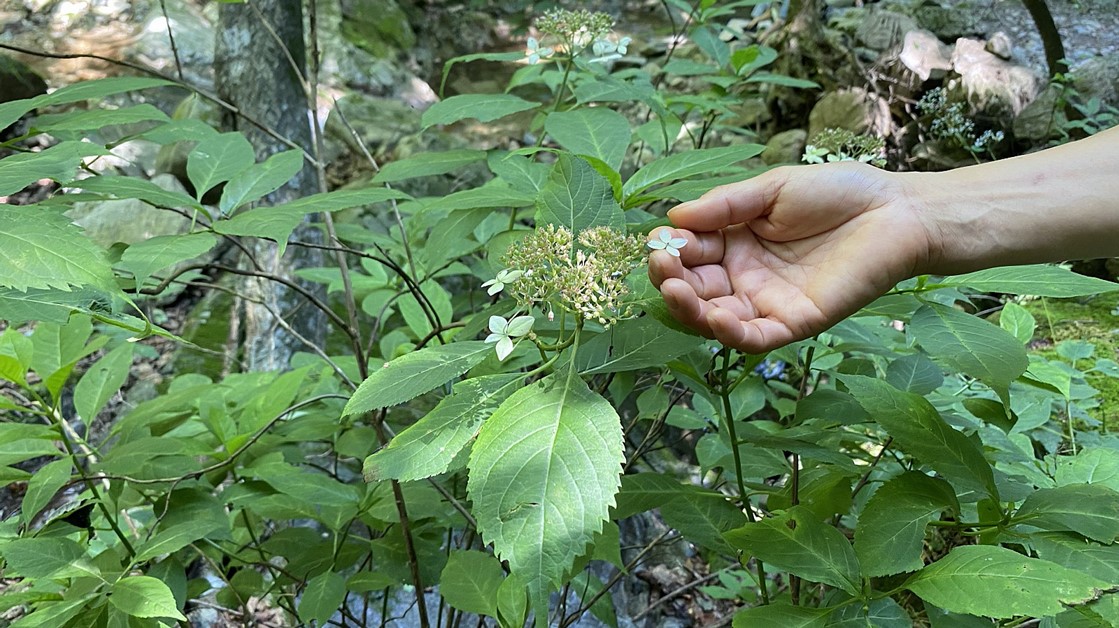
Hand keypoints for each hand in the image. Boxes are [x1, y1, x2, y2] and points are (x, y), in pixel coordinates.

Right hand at [648, 162, 936, 352]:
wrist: (896, 210)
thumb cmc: (838, 193)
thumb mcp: (772, 189)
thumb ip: (726, 205)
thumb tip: (673, 218)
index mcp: (736, 243)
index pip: (690, 254)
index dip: (672, 250)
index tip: (661, 240)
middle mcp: (745, 277)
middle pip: (695, 290)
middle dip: (671, 279)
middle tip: (661, 265)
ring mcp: (768, 303)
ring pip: (715, 319)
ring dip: (689, 309)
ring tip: (674, 289)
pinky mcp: (795, 322)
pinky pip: (756, 338)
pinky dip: (731, 334)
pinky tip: (714, 316)